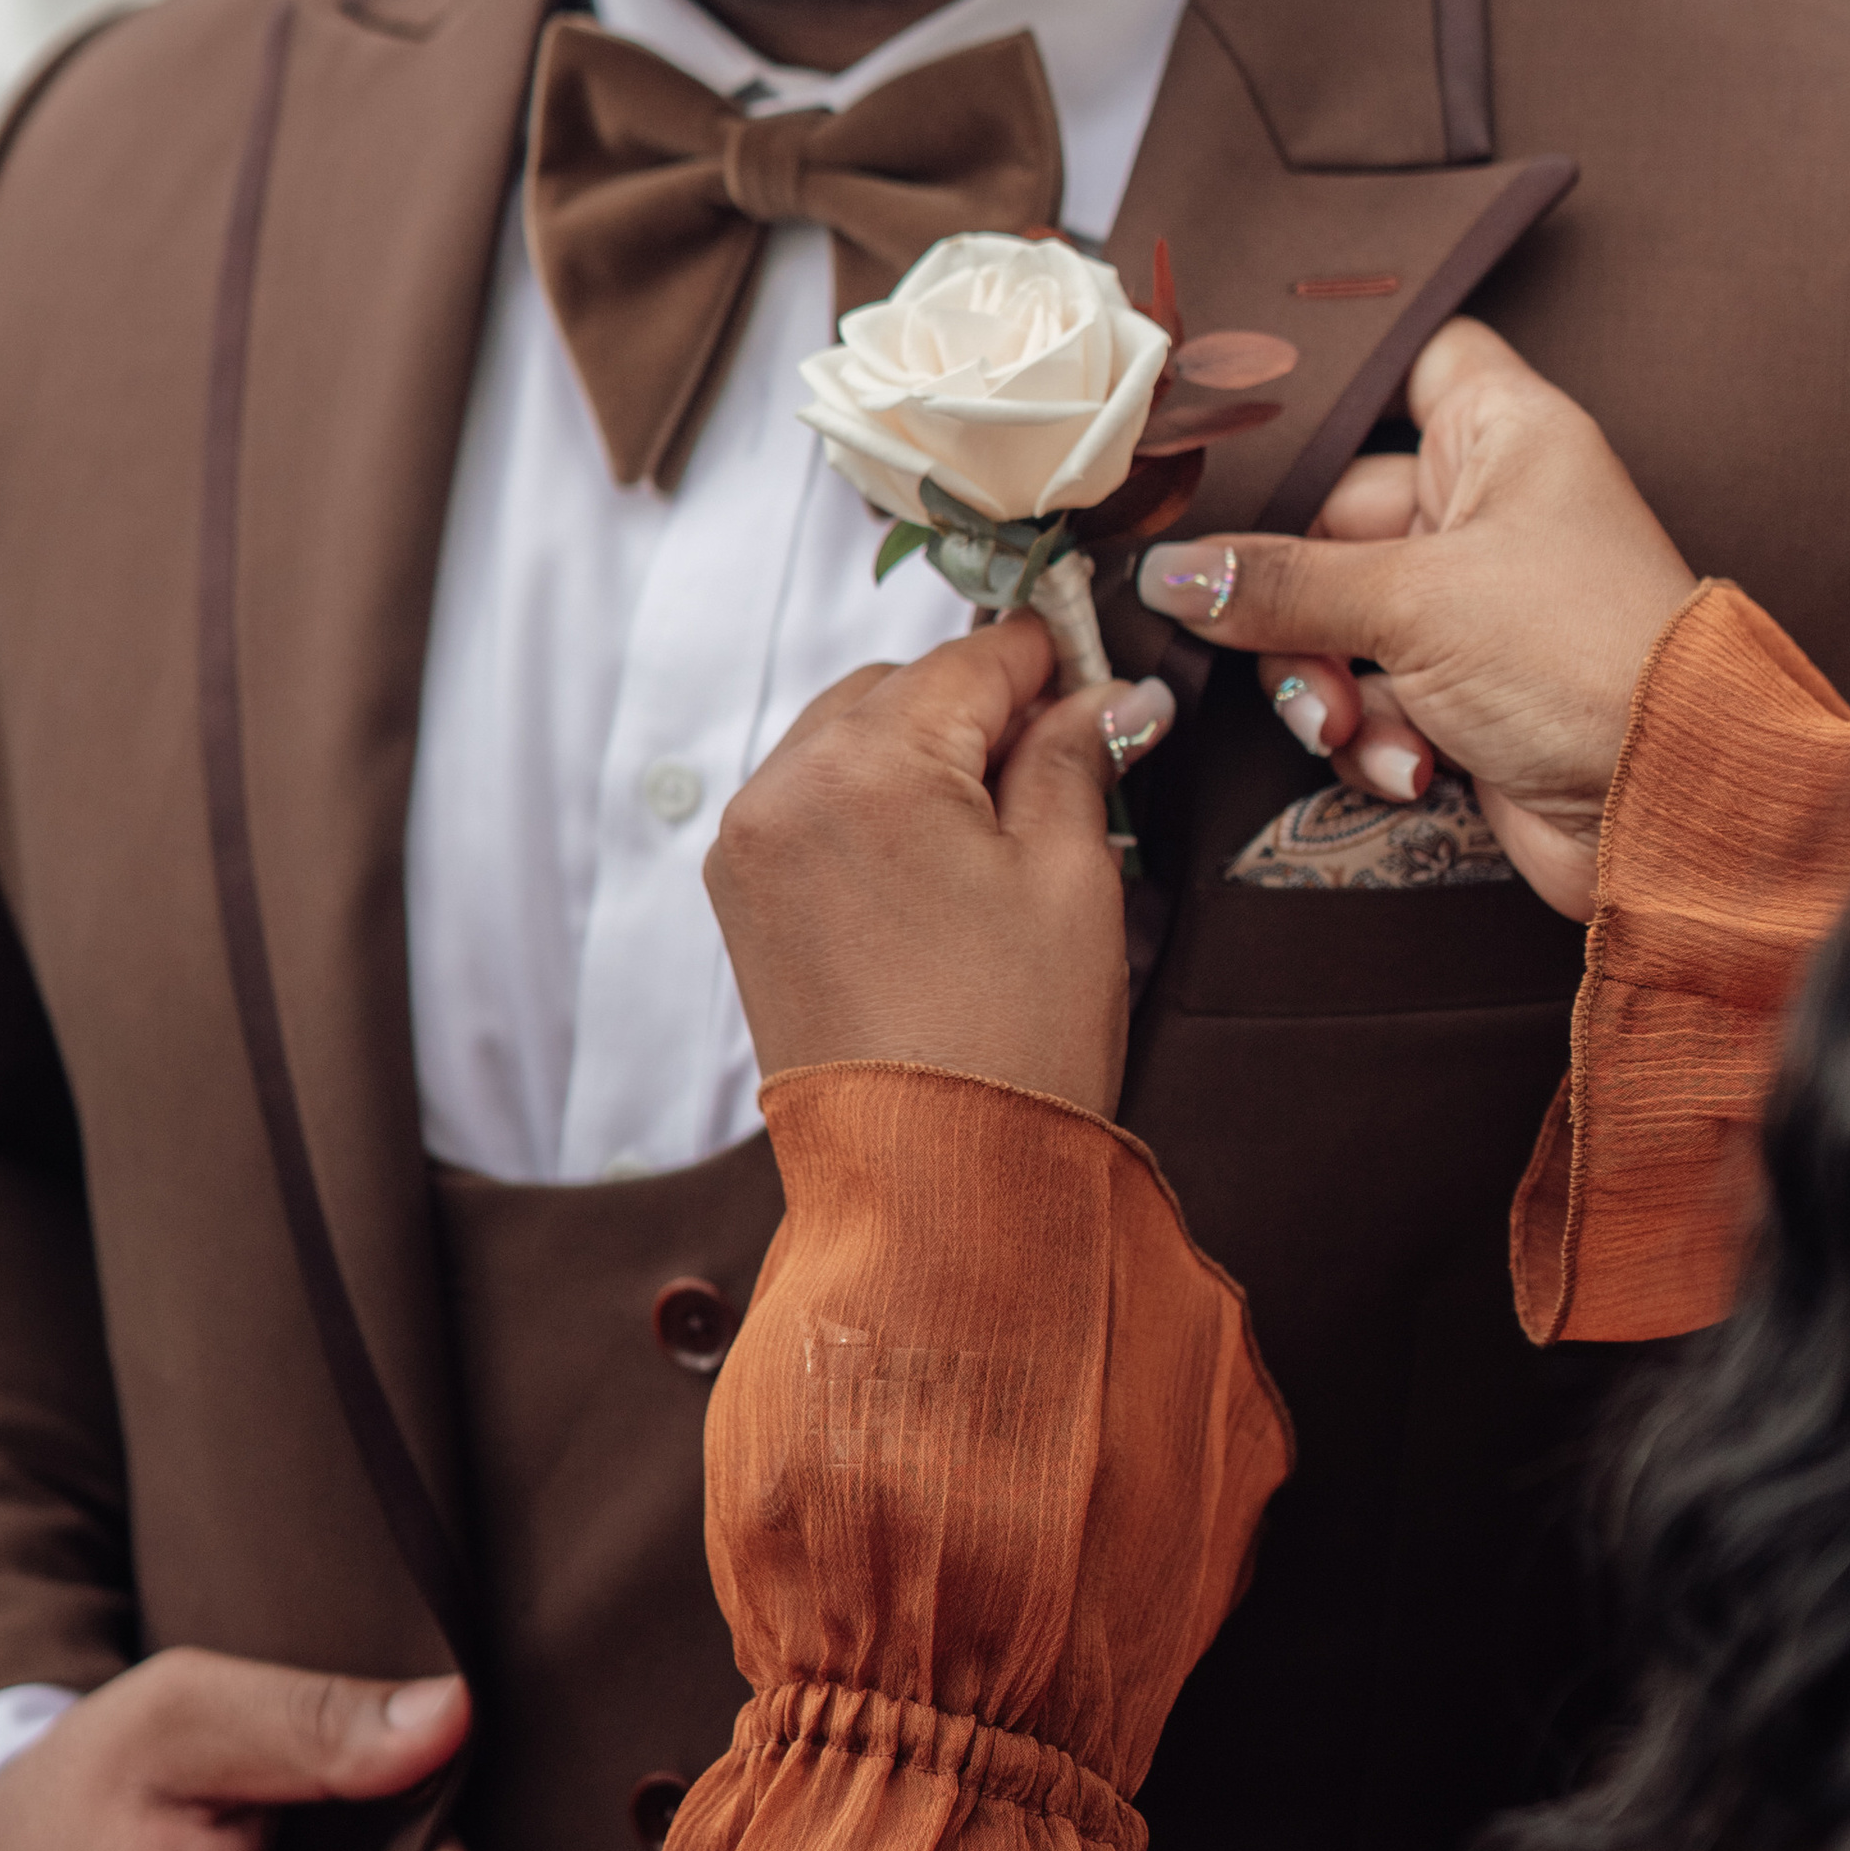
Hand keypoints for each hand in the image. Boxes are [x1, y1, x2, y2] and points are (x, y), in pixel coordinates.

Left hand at [707, 617, 1173, 1114]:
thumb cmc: (1013, 1041)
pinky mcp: (742, 900)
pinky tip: (938, 857)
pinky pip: (809, 803)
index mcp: (866, 766)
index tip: (1098, 671)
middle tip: (1066, 756)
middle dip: (979, 710)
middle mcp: (783, 789)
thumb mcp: (1072, 878)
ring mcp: (749, 847)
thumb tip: (1107, 695)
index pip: (969, 663)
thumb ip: (1076, 758)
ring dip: (921, 754)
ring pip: (846, 740)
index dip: (1046, 660)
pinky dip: (870, 804)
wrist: (932, 1190)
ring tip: (1003, 820)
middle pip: (898, 692)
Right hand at [1135, 320, 1695, 918]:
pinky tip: (1412, 766)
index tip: (1246, 422)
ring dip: (1325, 684)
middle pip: (1331, 518)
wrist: (1670, 811)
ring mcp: (1475, 604)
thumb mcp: (1412, 604)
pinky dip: (1372, 735)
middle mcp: (1487, 509)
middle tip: (1286, 647)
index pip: (1409, 360)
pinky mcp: (1464, 693)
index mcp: (1500, 436)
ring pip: (1334, 619)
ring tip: (1354, 725)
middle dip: (1294, 602)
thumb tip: (1167, 574)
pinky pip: (1368, 694)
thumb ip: (1276, 583)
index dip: (1335, 381)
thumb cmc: (1581, 659)